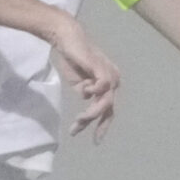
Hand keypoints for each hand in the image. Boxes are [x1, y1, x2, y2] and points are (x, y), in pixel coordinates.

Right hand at [51, 17, 121, 139]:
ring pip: (106, 102)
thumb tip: (88, 101)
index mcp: (109, 83)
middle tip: (78, 131)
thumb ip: (85, 92)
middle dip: (95, 123)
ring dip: (92, 113)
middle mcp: (113, 79)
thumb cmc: (72, 58)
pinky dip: (93, 92)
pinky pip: (102, 87)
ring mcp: (110, 74)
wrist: (66, 39)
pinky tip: (84, 90)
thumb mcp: (78, 82)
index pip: (109, 109)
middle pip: (109, 108)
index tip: (95, 140)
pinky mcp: (102, 68)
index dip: (102, 125)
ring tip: (79, 119)